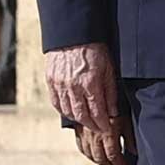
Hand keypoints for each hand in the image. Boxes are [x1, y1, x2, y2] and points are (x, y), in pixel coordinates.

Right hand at [46, 41, 129, 164]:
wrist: (72, 34)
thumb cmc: (94, 50)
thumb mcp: (109, 69)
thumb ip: (110, 92)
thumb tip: (113, 112)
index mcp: (90, 83)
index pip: (97, 113)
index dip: (103, 125)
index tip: (107, 130)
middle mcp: (73, 86)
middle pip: (82, 116)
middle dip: (92, 126)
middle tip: (98, 130)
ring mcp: (60, 84)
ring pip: (68, 112)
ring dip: (78, 120)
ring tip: (87, 121)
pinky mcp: (51, 81)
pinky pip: (56, 103)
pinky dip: (65, 110)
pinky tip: (72, 112)